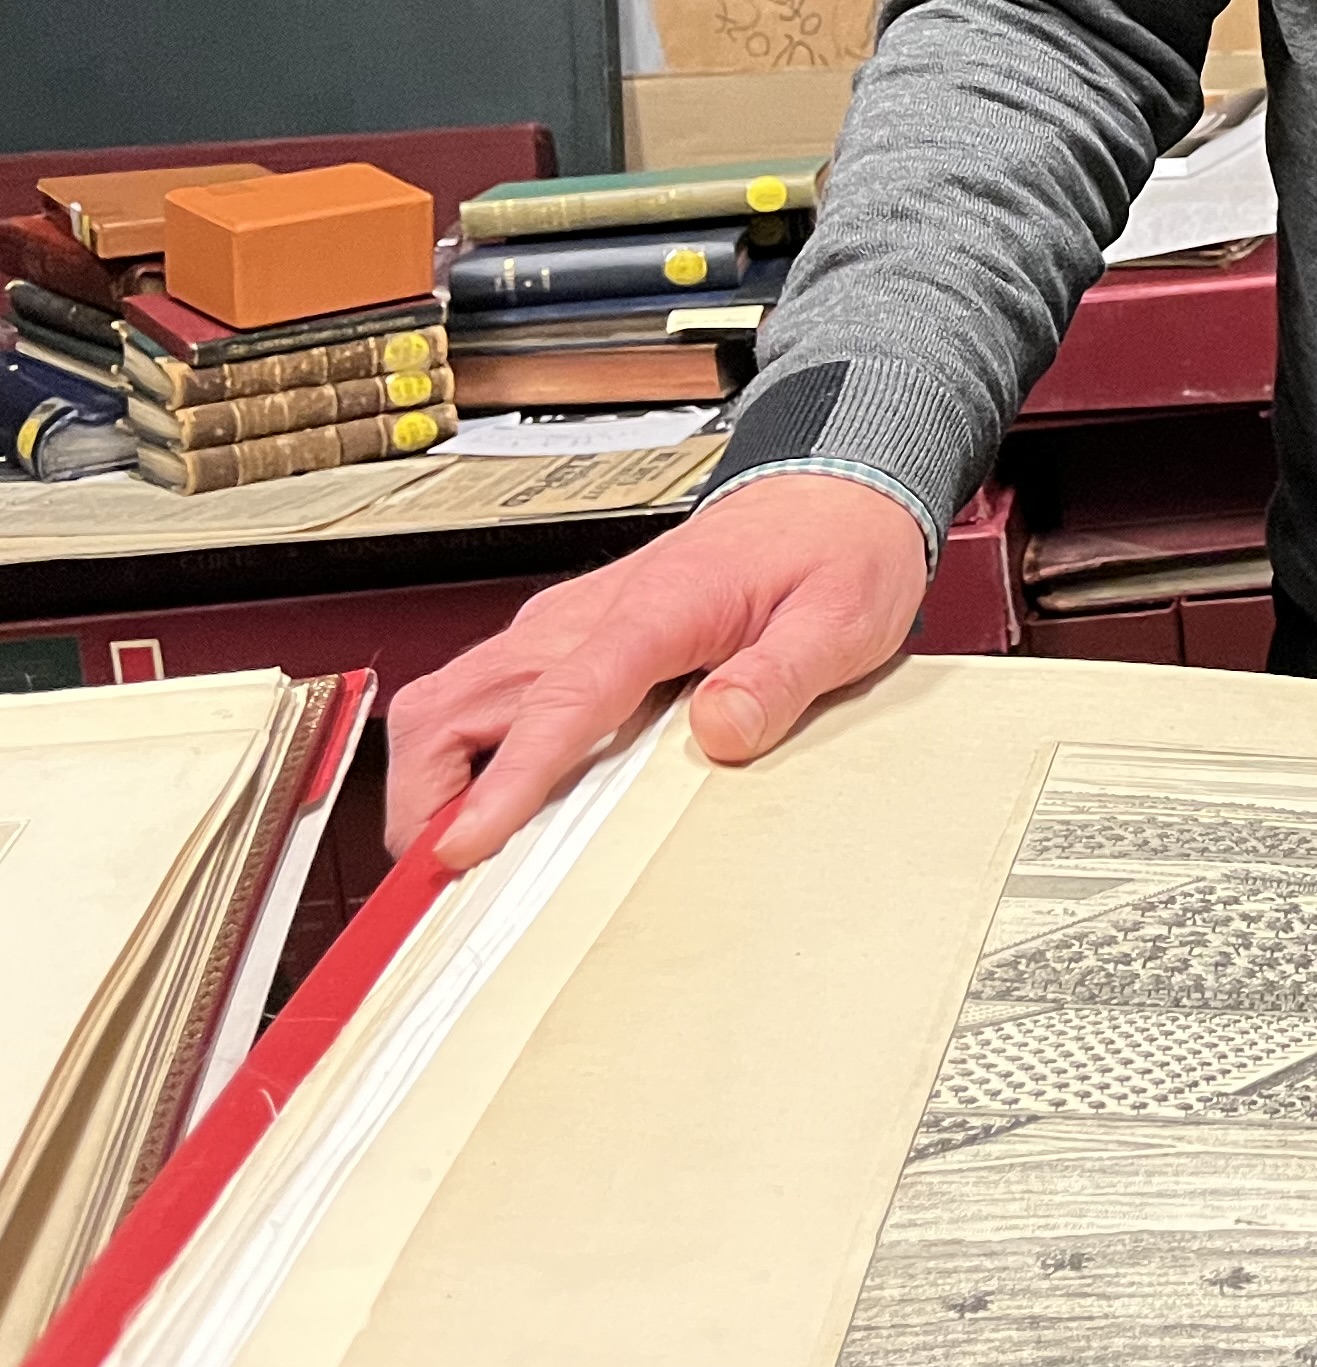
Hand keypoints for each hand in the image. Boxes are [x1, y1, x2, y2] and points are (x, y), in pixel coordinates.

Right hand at [384, 471, 931, 869]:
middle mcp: (586, 616)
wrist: (827, 489)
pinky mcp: (565, 638)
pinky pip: (483, 695)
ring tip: (455, 853)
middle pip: (455, 706)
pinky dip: (463, 753)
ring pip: (449, 699)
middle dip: (426, 796)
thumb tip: (720, 733)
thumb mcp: (840, 619)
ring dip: (432, 776)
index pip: (556, 705)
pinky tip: (493, 798)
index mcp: (652, 611)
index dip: (504, 782)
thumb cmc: (832, 549)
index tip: (464, 844)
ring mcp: (564, 625)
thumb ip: (780, 679)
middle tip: (443, 877)